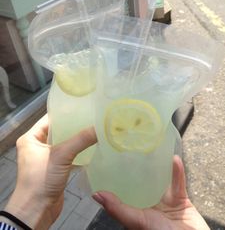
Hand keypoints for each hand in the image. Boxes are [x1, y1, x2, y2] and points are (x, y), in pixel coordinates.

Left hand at [5, 115, 96, 229]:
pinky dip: (79, 151)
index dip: (66, 112)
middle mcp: (37, 145)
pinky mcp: (55, 168)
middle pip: (59, 130)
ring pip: (65, 143)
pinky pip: (69, 154)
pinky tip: (93, 145)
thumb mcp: (61, 155)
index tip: (84, 106)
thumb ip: (81, 140)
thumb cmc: (41, 178)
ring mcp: (47, 157)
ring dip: (78, 139)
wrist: (36, 210)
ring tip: (96, 128)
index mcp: (31, 137)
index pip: (50, 118)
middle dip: (76, 125)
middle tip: (94, 117)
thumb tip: (101, 127)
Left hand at [93, 156, 209, 229]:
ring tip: (154, 149)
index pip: (125, 190)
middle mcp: (149, 204)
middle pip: (143, 182)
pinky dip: (177, 172)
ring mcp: (165, 201)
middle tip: (133, 148)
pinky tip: (175, 159)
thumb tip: (96, 194)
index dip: (118, 177)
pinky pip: (178, 182)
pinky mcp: (180, 199)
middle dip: (139, 167)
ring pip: (161, 179)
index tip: (112, 159)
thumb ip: (118, 208)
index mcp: (136, 210)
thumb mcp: (137, 221)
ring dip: (160, 166)